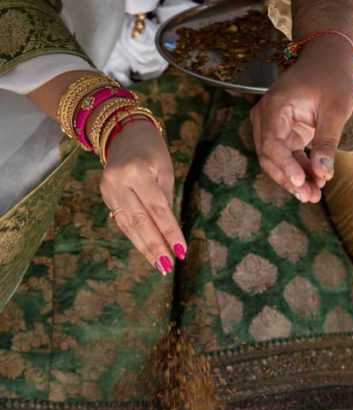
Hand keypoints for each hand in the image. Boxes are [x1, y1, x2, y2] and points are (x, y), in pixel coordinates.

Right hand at [100, 121, 185, 275]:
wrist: (122, 132)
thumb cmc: (152, 152)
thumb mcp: (165, 171)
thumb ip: (165, 201)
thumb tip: (169, 233)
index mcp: (137, 172)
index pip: (158, 209)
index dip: (169, 233)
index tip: (181, 252)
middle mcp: (118, 181)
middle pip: (140, 221)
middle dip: (155, 246)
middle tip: (168, 267)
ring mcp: (107, 189)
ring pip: (128, 225)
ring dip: (144, 248)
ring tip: (160, 266)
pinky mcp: (104, 195)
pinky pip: (122, 220)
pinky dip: (135, 237)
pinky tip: (147, 252)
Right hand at [250, 36, 352, 203]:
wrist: (326, 61)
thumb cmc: (331, 80)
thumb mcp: (335, 110)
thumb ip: (327, 142)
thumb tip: (323, 173)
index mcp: (275, 106)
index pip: (272, 143)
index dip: (285, 167)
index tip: (300, 183)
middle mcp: (266, 116)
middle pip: (269, 156)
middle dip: (289, 179)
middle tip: (310, 197)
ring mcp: (272, 125)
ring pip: (276, 160)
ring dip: (294, 178)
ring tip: (314, 195)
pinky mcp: (282, 132)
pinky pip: (286, 156)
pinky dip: (300, 169)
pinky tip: (316, 182)